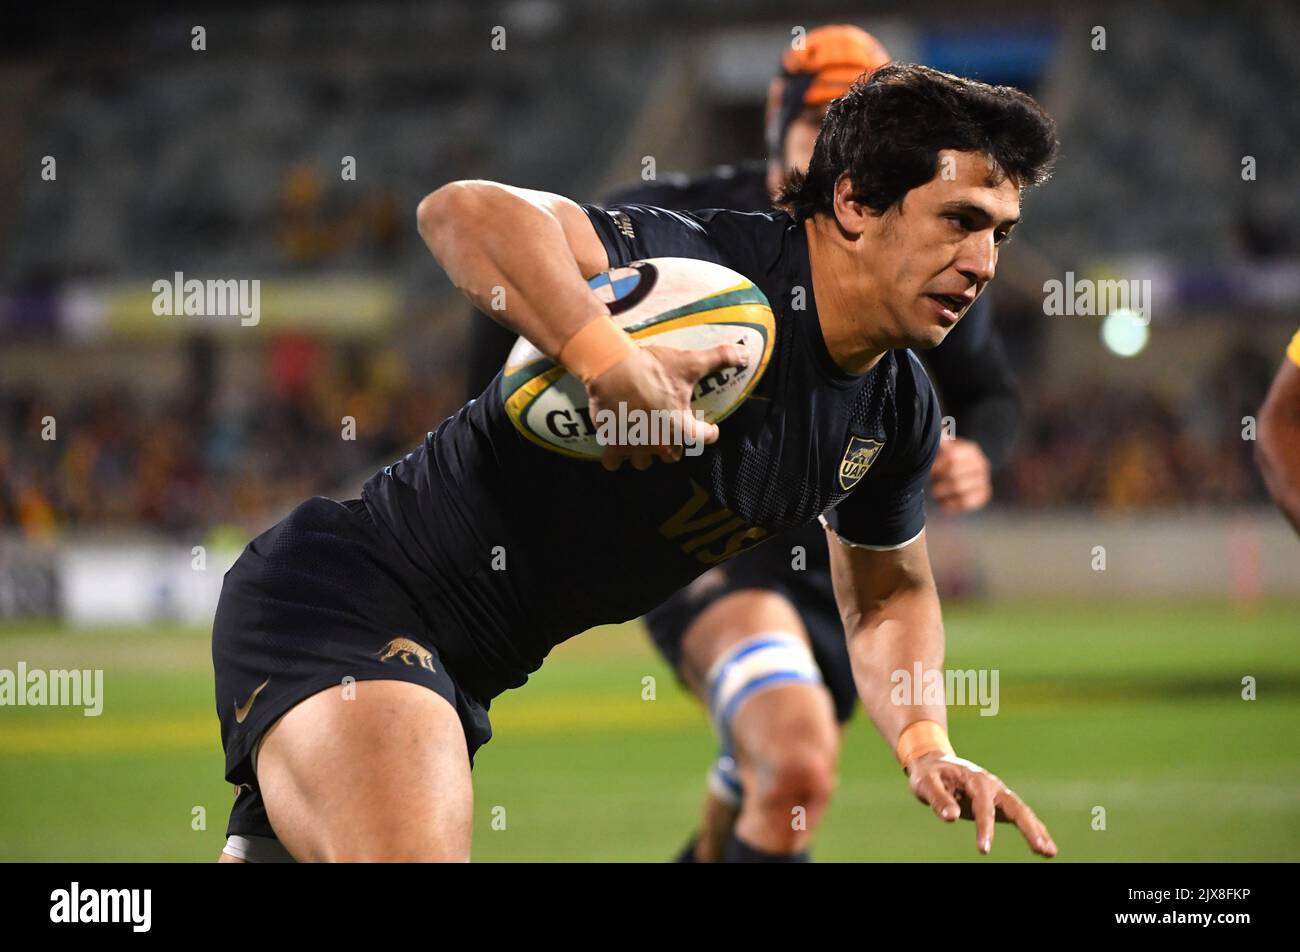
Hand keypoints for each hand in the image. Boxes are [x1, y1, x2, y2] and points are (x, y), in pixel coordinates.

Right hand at [586, 342, 748, 471]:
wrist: (612, 368)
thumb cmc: (652, 368)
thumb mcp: (688, 362)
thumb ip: (718, 359)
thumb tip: (745, 354)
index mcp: (681, 426)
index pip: (704, 438)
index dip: (710, 432)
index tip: (711, 428)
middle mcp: (660, 443)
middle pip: (672, 457)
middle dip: (673, 447)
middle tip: (671, 432)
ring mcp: (634, 446)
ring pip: (643, 463)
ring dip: (646, 454)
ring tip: (644, 441)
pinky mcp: (612, 444)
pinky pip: (612, 463)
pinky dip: (615, 458)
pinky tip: (617, 447)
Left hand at [906, 750, 1056, 856]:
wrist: (935, 764)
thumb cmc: (929, 774)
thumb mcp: (925, 783)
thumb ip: (938, 799)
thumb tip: (952, 818)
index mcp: (975, 779)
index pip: (983, 806)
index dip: (985, 828)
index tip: (983, 850)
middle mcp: (992, 785)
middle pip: (1015, 806)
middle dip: (1028, 827)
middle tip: (1041, 848)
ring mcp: (998, 794)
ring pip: (1022, 812)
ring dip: (1037, 831)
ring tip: (1050, 852)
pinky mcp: (999, 804)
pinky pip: (1019, 817)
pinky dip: (1033, 830)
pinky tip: (1045, 848)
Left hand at [930, 438, 991, 512]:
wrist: (964, 474)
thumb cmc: (946, 460)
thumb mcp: (944, 449)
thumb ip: (939, 442)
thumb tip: (937, 430)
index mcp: (971, 450)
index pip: (951, 457)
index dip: (936, 466)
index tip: (927, 470)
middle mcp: (981, 464)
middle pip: (954, 475)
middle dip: (938, 480)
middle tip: (930, 483)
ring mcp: (985, 479)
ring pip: (959, 489)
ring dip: (943, 493)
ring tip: (935, 492)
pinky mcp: (984, 494)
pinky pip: (966, 502)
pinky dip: (951, 504)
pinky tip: (942, 503)